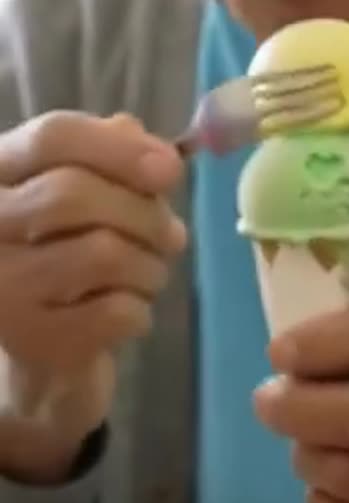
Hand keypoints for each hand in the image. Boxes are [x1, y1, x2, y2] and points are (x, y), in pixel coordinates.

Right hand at [0, 112, 185, 482]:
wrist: (40, 361)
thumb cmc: (65, 263)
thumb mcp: (83, 204)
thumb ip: (109, 162)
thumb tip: (140, 134)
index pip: (52, 137)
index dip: (120, 148)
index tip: (171, 167)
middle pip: (76, 194)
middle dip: (144, 214)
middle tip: (171, 237)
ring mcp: (2, 286)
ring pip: (104, 253)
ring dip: (150, 266)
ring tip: (146, 276)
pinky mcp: (33, 340)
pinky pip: (117, 310)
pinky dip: (141, 311)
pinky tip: (127, 313)